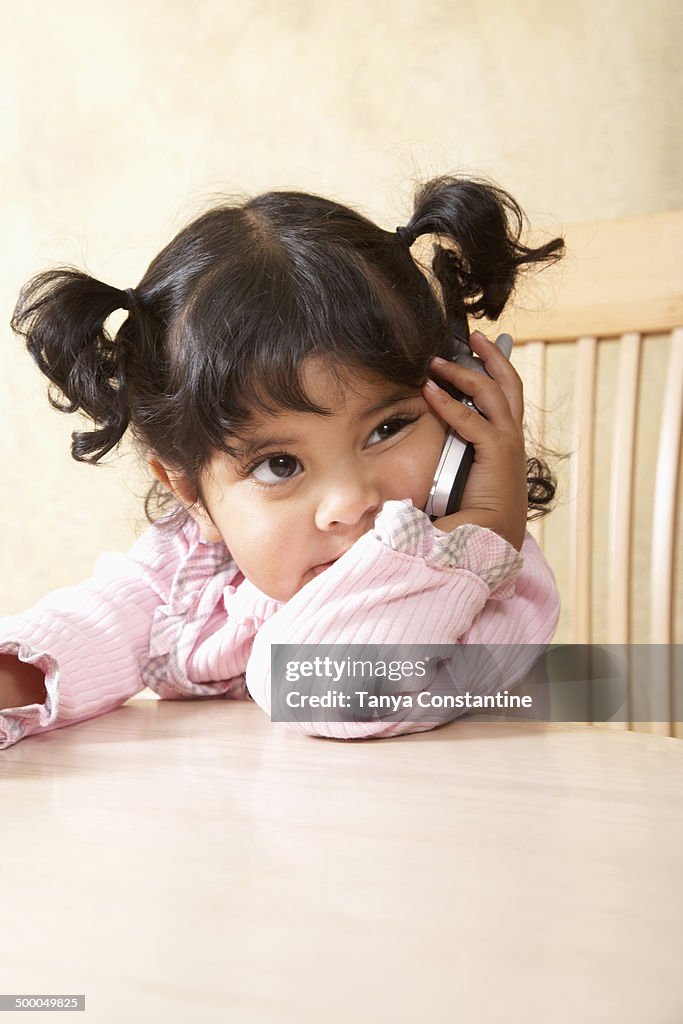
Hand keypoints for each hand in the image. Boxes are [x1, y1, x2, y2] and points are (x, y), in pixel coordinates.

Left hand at [422, 331, 527, 550]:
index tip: (473, 355)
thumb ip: (446, 463)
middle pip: (509, 385)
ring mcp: (508, 444)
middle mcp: (512, 440)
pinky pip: (473, 420)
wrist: (485, 544)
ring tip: (440, 359)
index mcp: (505, 445)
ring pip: (493, 392)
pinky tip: (429, 391)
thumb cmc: (471, 520)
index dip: (491, 374)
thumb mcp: (458, 482)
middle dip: (494, 357)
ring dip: (466, 371)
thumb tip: (413, 456)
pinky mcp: (499, 453)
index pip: (503, 400)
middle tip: (474, 337)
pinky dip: (450, 403)